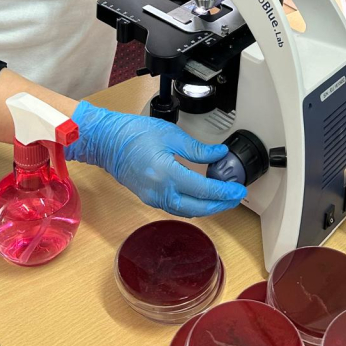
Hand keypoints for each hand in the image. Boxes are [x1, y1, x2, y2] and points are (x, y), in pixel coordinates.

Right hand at [65, 101, 246, 216]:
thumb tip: (218, 154)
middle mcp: (159, 192)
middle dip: (220, 205)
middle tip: (236, 197)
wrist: (107, 141)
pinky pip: (176, 207)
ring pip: (187, 211)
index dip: (223, 192)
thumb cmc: (134, 133)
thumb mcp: (171, 135)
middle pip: (197, 208)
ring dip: (207, 207)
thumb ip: (197, 148)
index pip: (203, 190)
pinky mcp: (150, 198)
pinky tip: (202, 196)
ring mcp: (153, 198)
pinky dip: (193, 205)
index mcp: (166, 174)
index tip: (238, 189)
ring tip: (223, 197)